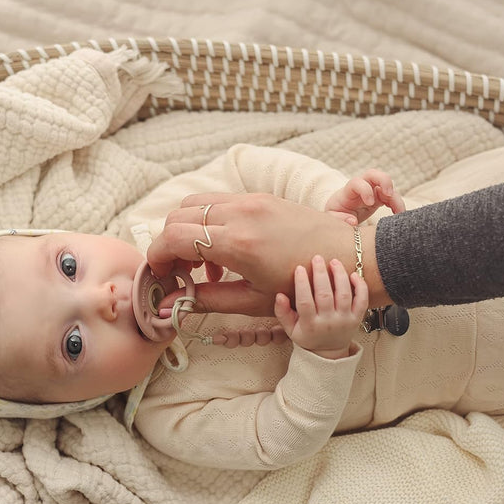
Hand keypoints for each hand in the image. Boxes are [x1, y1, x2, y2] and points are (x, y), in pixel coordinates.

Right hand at [147, 192, 357, 317]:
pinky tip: (223, 252)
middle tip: (178, 272)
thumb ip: (207, 300)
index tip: (159, 275)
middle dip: (168, 244)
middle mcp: (240, 214)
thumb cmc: (303, 285)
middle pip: (177, 216)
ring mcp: (250, 200)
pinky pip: (218, 202)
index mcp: (237, 243)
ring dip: (187, 231)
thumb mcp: (253, 300)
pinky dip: (207, 223)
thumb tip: (170, 306)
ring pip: (195, 204)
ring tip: (202, 265)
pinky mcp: (259, 197)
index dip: (156, 257)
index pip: (173, 237)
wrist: (346, 258)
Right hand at [274, 255, 367, 359]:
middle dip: (320, 274)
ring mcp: (344, 320)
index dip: (301, 283)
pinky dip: (360, 286)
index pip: (305, 302)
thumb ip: (282, 312)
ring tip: (334, 262)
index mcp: (310, 325)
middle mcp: (328, 322)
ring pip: (344, 294)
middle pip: (325, 295)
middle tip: (317, 258)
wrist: (329, 352)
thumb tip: (280, 295)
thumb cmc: (308, 336)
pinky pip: (362, 300)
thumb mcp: (290, 329)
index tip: (299, 268)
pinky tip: (353, 274)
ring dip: (339, 276)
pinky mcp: (357, 318)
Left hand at [324, 169, 404, 224]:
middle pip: (374, 174)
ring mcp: (372, 190)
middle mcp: (362, 186)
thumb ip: (340, 219)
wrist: (340, 212)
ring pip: (387, 186)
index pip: (357, 182)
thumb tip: (353, 221)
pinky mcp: (380, 198)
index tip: (369, 203)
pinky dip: (397, 204)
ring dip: (395, 197)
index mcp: (348, 190)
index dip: (365, 189)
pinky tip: (399, 213)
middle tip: (389, 194)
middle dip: (384, 180)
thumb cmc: (336, 213)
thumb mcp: (333, 218)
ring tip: (399, 212)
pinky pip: (392, 197)